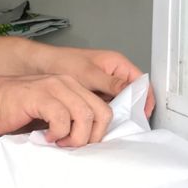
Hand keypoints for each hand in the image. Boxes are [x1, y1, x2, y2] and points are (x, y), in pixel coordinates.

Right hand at [0, 74, 113, 146]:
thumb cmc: (15, 110)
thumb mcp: (49, 114)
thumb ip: (68, 121)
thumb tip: (85, 143)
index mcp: (72, 87)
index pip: (103, 109)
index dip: (97, 132)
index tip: (82, 144)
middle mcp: (67, 83)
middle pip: (100, 112)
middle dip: (91, 136)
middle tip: (72, 146)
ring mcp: (53, 87)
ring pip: (84, 115)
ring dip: (75, 136)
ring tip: (59, 142)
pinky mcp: (39, 95)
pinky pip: (62, 117)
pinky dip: (58, 132)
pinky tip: (46, 136)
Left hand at [33, 46, 154, 117]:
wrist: (42, 65)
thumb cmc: (64, 61)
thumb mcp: (89, 74)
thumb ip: (111, 83)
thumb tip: (129, 91)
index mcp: (117, 64)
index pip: (141, 82)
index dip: (145, 99)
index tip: (143, 115)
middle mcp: (114, 74)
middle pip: (132, 94)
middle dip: (131, 110)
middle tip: (127, 125)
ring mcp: (105, 85)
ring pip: (120, 102)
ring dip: (117, 114)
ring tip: (113, 126)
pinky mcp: (96, 94)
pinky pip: (107, 106)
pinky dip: (105, 115)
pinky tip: (101, 123)